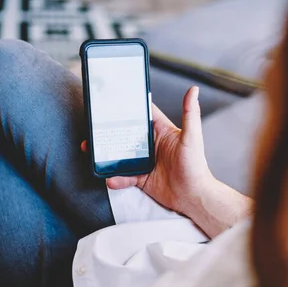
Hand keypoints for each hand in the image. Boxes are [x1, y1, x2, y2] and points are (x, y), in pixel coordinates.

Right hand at [81, 86, 213, 215]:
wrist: (193, 197)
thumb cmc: (196, 166)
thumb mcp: (191, 137)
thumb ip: (190, 113)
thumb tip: (193, 89)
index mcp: (161, 131)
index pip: (143, 114)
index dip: (130, 106)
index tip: (112, 99)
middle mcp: (151, 145)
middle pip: (126, 134)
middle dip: (110, 131)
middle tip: (93, 126)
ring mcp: (144, 162)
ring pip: (120, 154)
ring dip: (106, 153)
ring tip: (91, 150)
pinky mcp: (141, 178)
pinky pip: (124, 176)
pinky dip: (116, 178)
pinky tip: (110, 179)